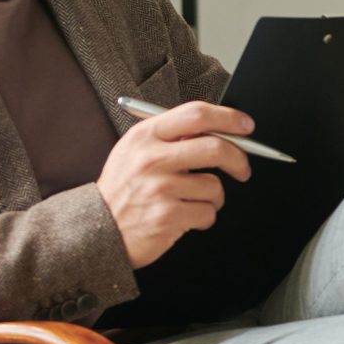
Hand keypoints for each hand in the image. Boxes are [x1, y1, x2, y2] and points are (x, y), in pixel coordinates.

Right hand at [97, 99, 254, 267]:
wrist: (97, 229)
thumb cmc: (124, 189)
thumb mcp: (136, 151)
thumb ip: (171, 137)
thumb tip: (222, 132)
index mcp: (145, 136)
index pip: (196, 115)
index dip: (228, 118)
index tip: (246, 126)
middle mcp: (151, 159)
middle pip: (215, 147)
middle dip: (239, 159)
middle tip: (242, 169)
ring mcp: (159, 188)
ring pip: (214, 186)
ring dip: (214, 198)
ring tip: (194, 201)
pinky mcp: (167, 216)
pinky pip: (207, 213)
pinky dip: (204, 218)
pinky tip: (185, 218)